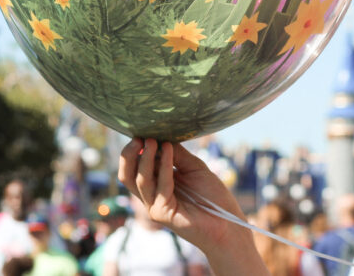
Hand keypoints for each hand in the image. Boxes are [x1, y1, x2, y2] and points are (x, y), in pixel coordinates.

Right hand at [119, 139, 268, 275]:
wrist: (226, 222)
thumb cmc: (212, 196)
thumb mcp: (193, 168)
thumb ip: (177, 155)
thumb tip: (163, 137)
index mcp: (156, 185)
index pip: (134, 167)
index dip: (136, 150)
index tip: (143, 131)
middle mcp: (151, 196)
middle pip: (127, 176)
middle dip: (129, 155)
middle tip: (140, 137)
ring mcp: (155, 206)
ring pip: (139, 180)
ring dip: (146, 158)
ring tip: (152, 140)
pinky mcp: (162, 213)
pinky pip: (160, 186)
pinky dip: (164, 166)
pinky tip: (169, 150)